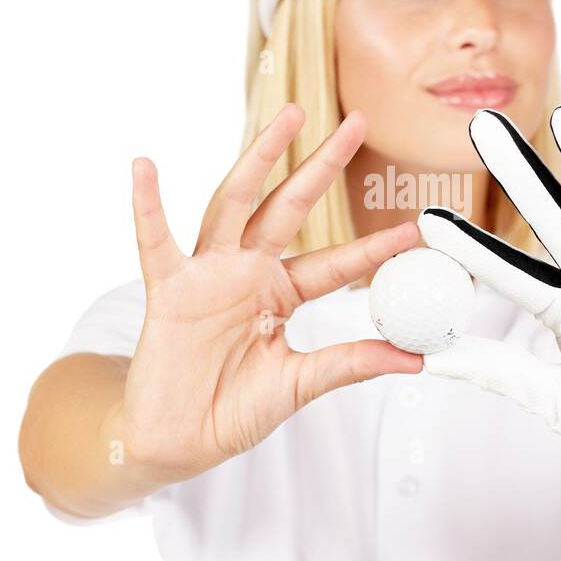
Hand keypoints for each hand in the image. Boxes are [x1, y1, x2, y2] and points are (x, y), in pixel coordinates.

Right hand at [116, 104, 421, 484]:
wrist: (177, 442)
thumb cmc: (230, 410)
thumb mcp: (300, 384)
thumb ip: (350, 363)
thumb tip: (412, 358)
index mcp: (280, 293)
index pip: (335, 261)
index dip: (375, 245)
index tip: (415, 227)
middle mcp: (246, 272)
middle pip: (288, 206)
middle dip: (321, 165)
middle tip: (356, 122)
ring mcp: (207, 275)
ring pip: (234, 204)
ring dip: (258, 159)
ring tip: (286, 118)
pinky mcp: (168, 290)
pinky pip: (155, 242)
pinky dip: (147, 205)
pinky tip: (144, 167)